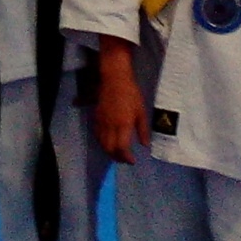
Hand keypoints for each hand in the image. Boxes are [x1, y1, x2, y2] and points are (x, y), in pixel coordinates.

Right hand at [90, 39, 147, 161]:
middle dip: (116, 157)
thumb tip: (145, 145)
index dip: (126, 158)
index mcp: (123, 124)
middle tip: (125, 159)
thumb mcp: (141, 111)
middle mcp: (110, 126)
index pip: (121, 148)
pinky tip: (109, 143)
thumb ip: (142, 130)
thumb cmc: (131, 94)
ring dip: (109, 152)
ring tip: (118, 154)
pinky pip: (97, 135)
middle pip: (109, 149)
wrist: (114, 79)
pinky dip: (102, 143)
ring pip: (101, 143)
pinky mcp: (96, 118)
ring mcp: (101, 122)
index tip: (132, 161)